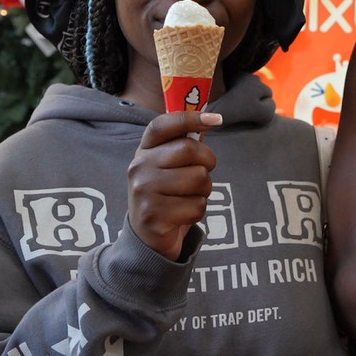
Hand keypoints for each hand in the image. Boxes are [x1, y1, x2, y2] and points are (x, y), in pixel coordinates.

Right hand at [127, 111, 221, 259]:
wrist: (147, 237)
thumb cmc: (166, 195)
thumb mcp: (168, 167)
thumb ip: (185, 144)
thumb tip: (211, 118)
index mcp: (144, 151)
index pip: (164, 125)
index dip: (190, 118)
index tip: (216, 120)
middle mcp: (139, 167)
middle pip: (189, 150)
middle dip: (207, 162)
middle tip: (203, 173)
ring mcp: (144, 192)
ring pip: (198, 179)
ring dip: (204, 190)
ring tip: (190, 197)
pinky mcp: (154, 216)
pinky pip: (196, 206)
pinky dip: (198, 212)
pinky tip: (183, 215)